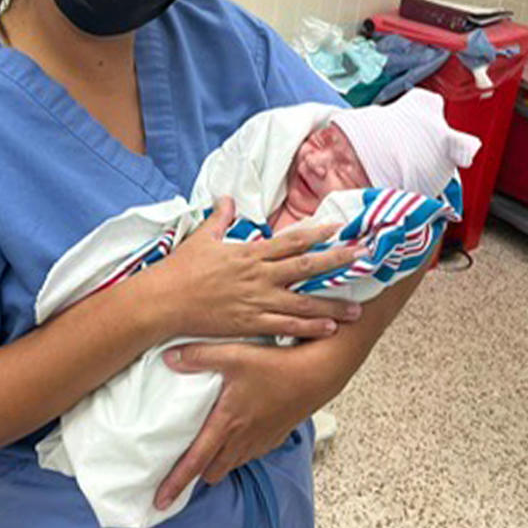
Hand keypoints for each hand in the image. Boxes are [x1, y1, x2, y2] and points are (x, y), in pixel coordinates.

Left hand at [153, 341, 313, 509]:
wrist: (317, 375)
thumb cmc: (277, 366)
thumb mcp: (232, 354)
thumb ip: (197, 356)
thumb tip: (169, 357)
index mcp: (227, 424)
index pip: (194, 462)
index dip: (175, 483)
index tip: (160, 500)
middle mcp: (242, 439)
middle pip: (212, 472)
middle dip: (196, 474)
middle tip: (181, 467)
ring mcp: (260, 442)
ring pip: (231, 465)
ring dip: (217, 463)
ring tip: (207, 450)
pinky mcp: (273, 438)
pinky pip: (249, 455)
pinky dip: (237, 452)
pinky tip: (235, 435)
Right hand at [154, 195, 366, 340]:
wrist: (164, 301)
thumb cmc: (180, 269)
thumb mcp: (201, 237)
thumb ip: (220, 218)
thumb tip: (227, 198)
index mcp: (249, 252)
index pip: (290, 240)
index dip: (316, 233)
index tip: (338, 228)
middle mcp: (259, 275)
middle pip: (306, 267)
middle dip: (336, 261)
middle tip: (363, 258)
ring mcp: (257, 300)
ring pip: (303, 302)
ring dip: (331, 304)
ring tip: (357, 308)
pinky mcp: (250, 323)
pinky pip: (286, 325)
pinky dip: (308, 327)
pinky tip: (328, 328)